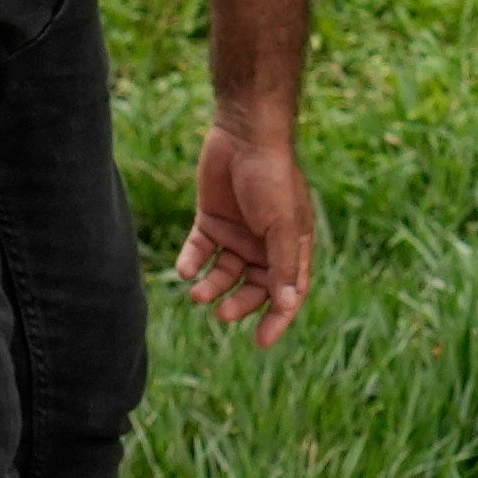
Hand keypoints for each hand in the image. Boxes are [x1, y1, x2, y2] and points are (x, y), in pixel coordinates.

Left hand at [172, 115, 317, 344]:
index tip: (261, 343)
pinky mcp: (211, 220)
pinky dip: (192, 263)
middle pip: (253, 288)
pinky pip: (200, 251)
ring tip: (197, 295)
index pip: (287, 293)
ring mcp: (238, 233)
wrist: (244, 134)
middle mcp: (265, 244)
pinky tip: (185, 270)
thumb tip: (287, 305)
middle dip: (238, 304)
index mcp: (292, 247)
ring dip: (212, 286)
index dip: (277, 319)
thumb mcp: (282, 224)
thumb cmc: (272, 177)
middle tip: (221, 313)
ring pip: (224, 273)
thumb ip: (283, 265)